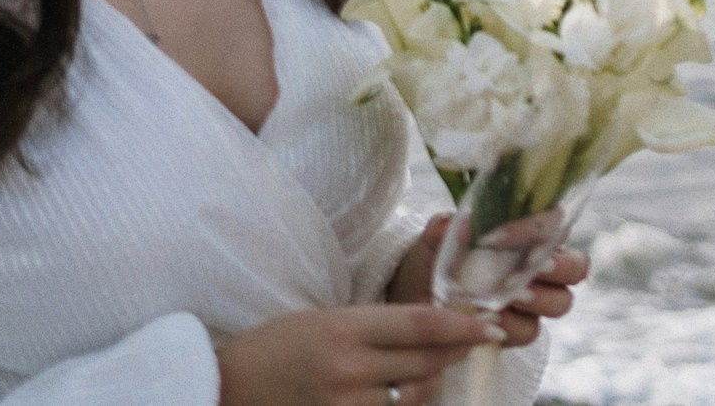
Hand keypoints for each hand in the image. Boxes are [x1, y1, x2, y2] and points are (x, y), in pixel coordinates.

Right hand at [215, 306, 494, 405]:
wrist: (224, 386)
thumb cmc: (278, 345)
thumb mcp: (328, 319)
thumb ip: (379, 324)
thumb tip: (437, 322)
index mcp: (344, 329)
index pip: (422, 326)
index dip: (463, 326)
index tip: (490, 324)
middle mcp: (346, 370)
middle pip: (426, 363)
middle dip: (456, 351)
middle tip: (471, 339)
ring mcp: (341, 405)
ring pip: (413, 396)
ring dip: (430, 382)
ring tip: (428, 367)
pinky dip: (403, 405)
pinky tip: (401, 392)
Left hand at [387, 216, 588, 346]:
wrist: (413, 303)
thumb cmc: (432, 262)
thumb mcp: (433, 242)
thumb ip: (441, 229)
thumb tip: (448, 223)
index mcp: (529, 235)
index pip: (558, 224)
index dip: (547, 228)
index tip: (515, 234)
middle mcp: (539, 267)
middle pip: (577, 267)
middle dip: (561, 268)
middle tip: (534, 269)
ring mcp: (533, 301)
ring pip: (561, 302)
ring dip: (539, 299)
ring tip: (510, 298)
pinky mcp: (517, 330)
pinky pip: (530, 331)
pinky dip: (511, 326)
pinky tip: (488, 320)